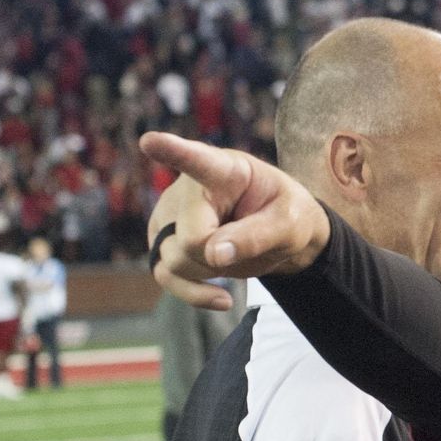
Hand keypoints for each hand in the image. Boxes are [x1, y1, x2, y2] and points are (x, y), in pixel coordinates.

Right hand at [139, 134, 330, 308]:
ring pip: (174, 261)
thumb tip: (214, 255)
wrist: (278, 229)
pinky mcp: (162, 243)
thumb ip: (257, 235)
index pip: (196, 160)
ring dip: (210, 272)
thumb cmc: (284, 214)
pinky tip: (223, 298)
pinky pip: (164, 277)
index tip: (150, 141)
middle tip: (248, 242)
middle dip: (220, 256)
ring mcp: (169, 216)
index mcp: (223, 170)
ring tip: (234, 251)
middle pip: (190, 239)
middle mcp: (186, 189)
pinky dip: (194, 294)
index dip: (172, 151)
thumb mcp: (290, 223)